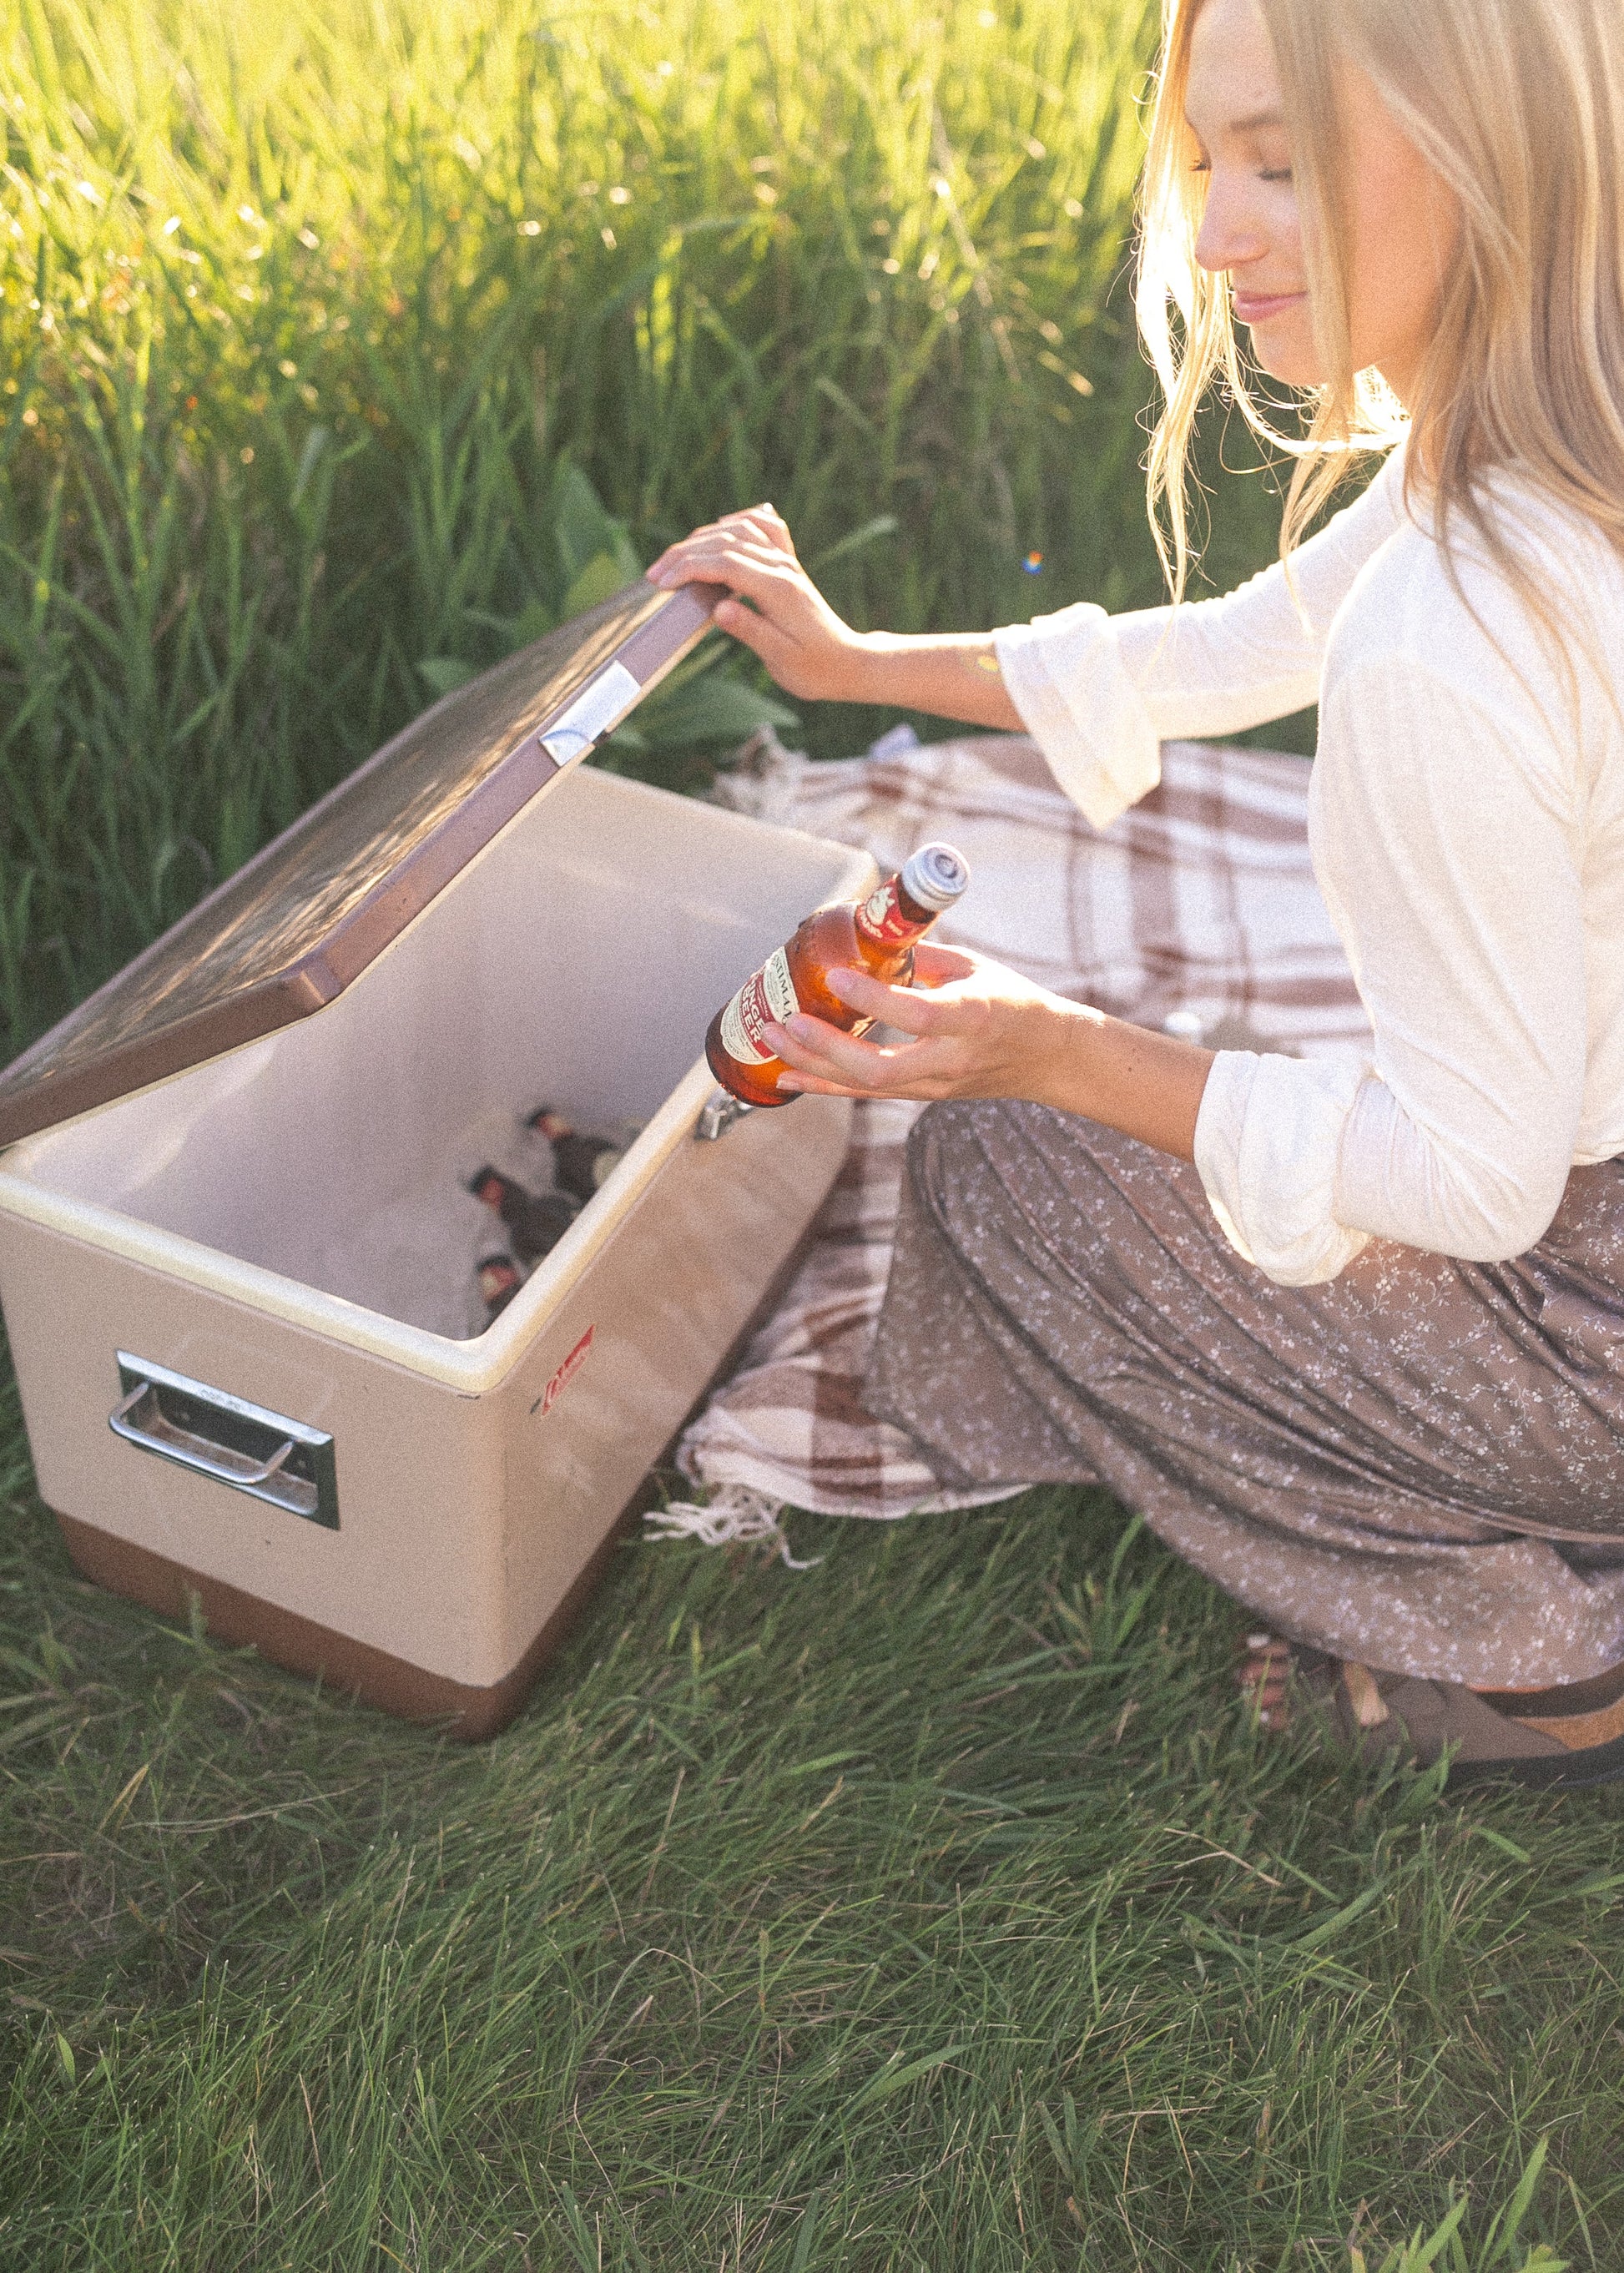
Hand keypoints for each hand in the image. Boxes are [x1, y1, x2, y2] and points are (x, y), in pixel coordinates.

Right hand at [647, 504, 869, 703]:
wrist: (846, 663)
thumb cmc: (814, 668)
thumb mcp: (781, 659)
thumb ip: (751, 631)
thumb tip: (719, 609)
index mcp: (778, 589)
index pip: (725, 564)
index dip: (689, 569)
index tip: (662, 584)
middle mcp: (783, 567)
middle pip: (726, 542)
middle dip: (685, 554)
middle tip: (654, 575)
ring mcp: (786, 561)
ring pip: (739, 529)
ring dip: (703, 538)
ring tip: (675, 560)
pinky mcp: (787, 563)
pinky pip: (763, 527)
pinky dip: (736, 522)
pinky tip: (718, 531)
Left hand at [764, 941, 1086, 1104]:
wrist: (1049, 1057)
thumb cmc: (1013, 1000)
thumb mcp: (975, 965)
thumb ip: (921, 955)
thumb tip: (869, 931)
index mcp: (973, 1015)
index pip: (917, 1014)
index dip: (873, 999)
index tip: (835, 976)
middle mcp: (952, 1058)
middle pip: (881, 1068)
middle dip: (825, 1047)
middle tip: (787, 1019)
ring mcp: (937, 1084)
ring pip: (866, 1086)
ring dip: (813, 1066)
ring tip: (772, 1039)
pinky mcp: (924, 1096)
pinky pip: (866, 1094)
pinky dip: (824, 1084)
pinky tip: (788, 1072)